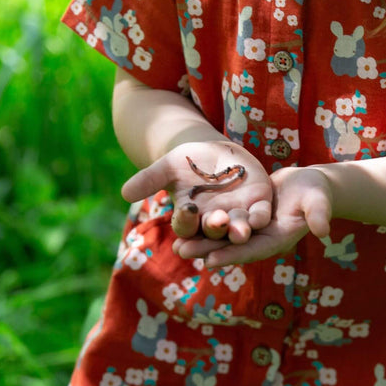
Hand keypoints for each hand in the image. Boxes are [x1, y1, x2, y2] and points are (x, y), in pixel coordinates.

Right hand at [121, 141, 272, 242]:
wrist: (216, 154)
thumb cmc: (187, 163)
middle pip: (213, 231)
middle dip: (215, 227)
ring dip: (239, 230)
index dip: (186, 220)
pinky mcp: (258, 204)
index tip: (187, 210)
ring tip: (240, 232)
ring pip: (238, 228)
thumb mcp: (168, 167)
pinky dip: (260, 217)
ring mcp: (237, 215)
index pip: (186, 225)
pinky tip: (260, 217)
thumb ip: (149, 180)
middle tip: (217, 222)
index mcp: (190, 219)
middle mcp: (214, 222)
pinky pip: (260, 215)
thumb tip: (124, 192)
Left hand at [174, 166, 332, 267]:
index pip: (253, 250)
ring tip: (175, 243)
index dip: (232, 255)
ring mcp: (251, 230)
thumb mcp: (318, 200)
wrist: (308, 183)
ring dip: (200, 241)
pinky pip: (222, 224)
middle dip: (207, 250)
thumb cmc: (316, 191)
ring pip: (222, 238)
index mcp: (278, 239)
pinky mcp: (244, 219)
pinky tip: (184, 223)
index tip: (210, 260)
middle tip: (181, 250)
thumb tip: (323, 231)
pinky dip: (204, 225)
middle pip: (231, 247)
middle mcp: (261, 239)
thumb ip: (318, 214)